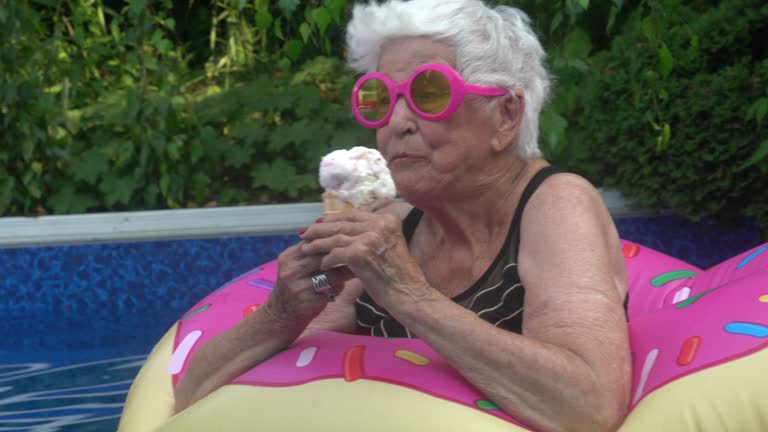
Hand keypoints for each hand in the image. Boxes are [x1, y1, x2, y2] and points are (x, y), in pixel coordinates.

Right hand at [263, 242, 349, 329]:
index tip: (350, 242)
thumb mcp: (298, 266)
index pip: (315, 241)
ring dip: (344, 273)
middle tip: (358, 256)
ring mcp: (297, 285)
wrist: (281, 314)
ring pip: (329, 274)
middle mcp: (290, 268)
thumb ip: (314, 253)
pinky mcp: (305, 300)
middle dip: (342, 256)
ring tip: (354, 272)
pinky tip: (340, 288)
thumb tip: (341, 240)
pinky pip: (329, 291)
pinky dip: (338, 288)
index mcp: (289, 256)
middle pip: (323, 256)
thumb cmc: (297, 285)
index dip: (334, 241)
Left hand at [299, 210, 431, 308]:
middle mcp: (380, 224)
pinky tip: (322, 265)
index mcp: (388, 220)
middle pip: (342, 224)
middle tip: (306, 233)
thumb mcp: (389, 246)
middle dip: (321, 229)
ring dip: (318, 243)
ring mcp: (370, 237)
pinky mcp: (360, 253)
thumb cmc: (399, 276)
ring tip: (306, 248)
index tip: (320, 222)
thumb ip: (372, 235)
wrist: (409, 294)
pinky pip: (336, 253)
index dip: (334, 218)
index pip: (354, 214)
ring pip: (336, 237)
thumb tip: (346, 230)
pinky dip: (327, 259)